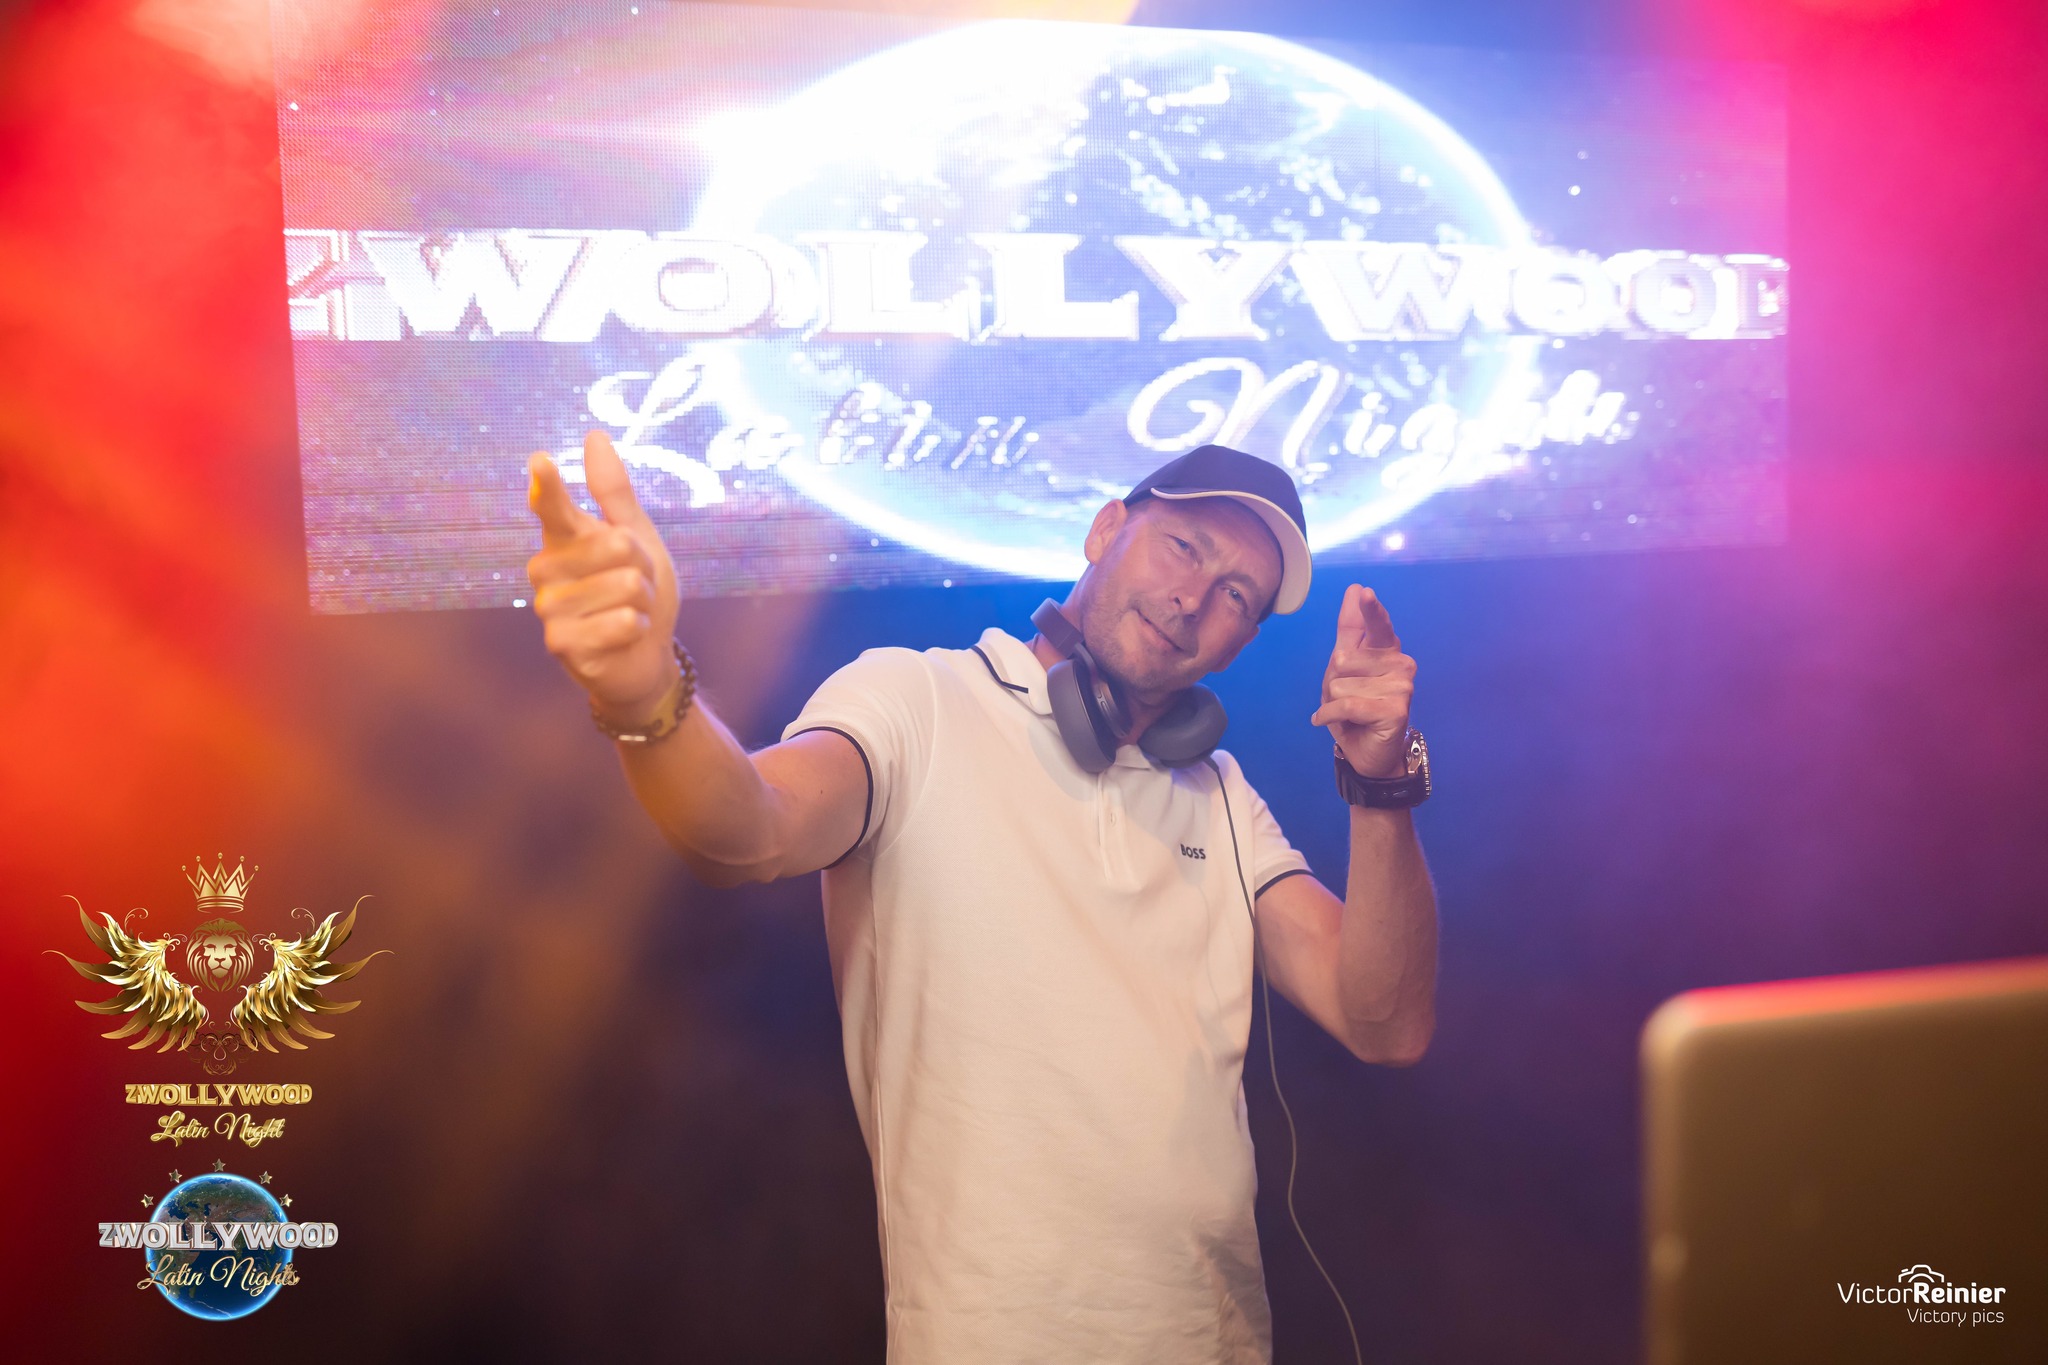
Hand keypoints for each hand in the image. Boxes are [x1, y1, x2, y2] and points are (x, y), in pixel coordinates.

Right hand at [526, 430, 680, 722]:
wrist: (645, 657)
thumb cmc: (636, 592)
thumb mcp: (637, 538)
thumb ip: (613, 492)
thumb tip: (594, 435)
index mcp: (564, 539)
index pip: (553, 507)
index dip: (549, 486)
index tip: (541, 461)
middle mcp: (547, 569)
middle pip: (617, 544)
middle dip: (643, 567)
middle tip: (633, 586)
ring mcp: (549, 608)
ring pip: (625, 585)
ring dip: (642, 602)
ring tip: (627, 613)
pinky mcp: (561, 644)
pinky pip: (623, 621)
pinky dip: (637, 629)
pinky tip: (623, 638)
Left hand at [1309, 584, 1415, 778]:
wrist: (1366, 753)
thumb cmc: (1354, 708)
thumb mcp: (1343, 669)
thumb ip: (1351, 631)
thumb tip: (1357, 588)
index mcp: (1386, 650)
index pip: (1375, 625)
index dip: (1369, 610)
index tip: (1363, 592)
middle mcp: (1400, 663)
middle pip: (1341, 660)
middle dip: (1332, 684)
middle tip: (1347, 700)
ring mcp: (1402, 685)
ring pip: (1340, 684)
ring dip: (1333, 703)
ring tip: (1351, 713)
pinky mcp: (1396, 709)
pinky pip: (1346, 705)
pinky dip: (1330, 716)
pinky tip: (1336, 723)